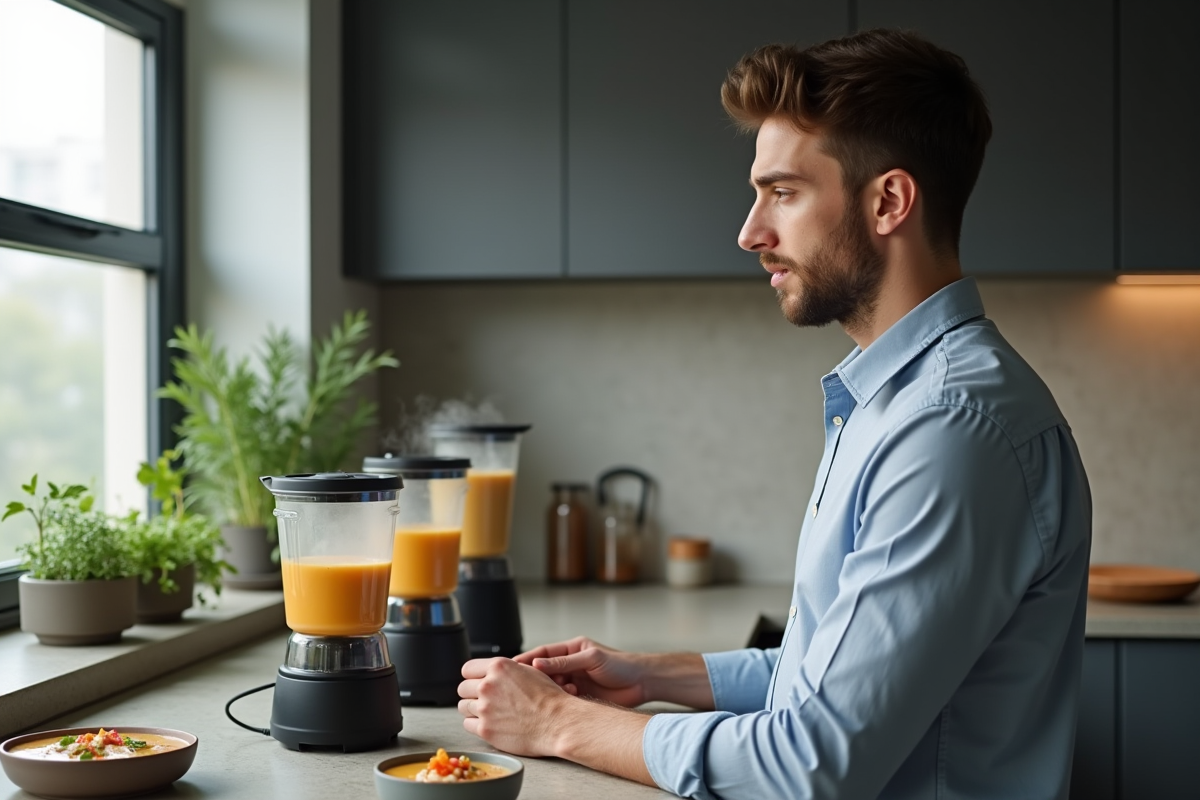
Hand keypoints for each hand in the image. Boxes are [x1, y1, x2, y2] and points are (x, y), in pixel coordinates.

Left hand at [457, 657, 571, 756]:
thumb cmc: (549, 698)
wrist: (558, 722)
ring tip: (488, 712)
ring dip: (473, 709)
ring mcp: (485, 708)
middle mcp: (488, 685)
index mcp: (499, 667)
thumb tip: (493, 672)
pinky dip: (476, 724)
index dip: (473, 676)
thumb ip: (506, 670)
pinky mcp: (485, 729)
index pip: (468, 669)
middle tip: (484, 700)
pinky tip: (490, 723)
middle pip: (462, 688)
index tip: (477, 682)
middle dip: (472, 693)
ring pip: (463, 706)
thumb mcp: (529, 671)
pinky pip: (467, 724)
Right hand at [515, 637, 647, 707]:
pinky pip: (563, 700)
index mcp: (571, 649)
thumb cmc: (621, 664)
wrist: (642, 683)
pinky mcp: (580, 697)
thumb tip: (537, 664)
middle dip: (535, 679)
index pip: (542, 653)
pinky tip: (566, 702)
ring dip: (550, 692)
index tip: (511, 668)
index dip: (526, 660)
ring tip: (554, 694)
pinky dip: (562, 702)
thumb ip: (565, 662)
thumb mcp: (591, 658)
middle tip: (524, 687)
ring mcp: (574, 681)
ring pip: (552, 687)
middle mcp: (571, 665)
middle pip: (544, 672)